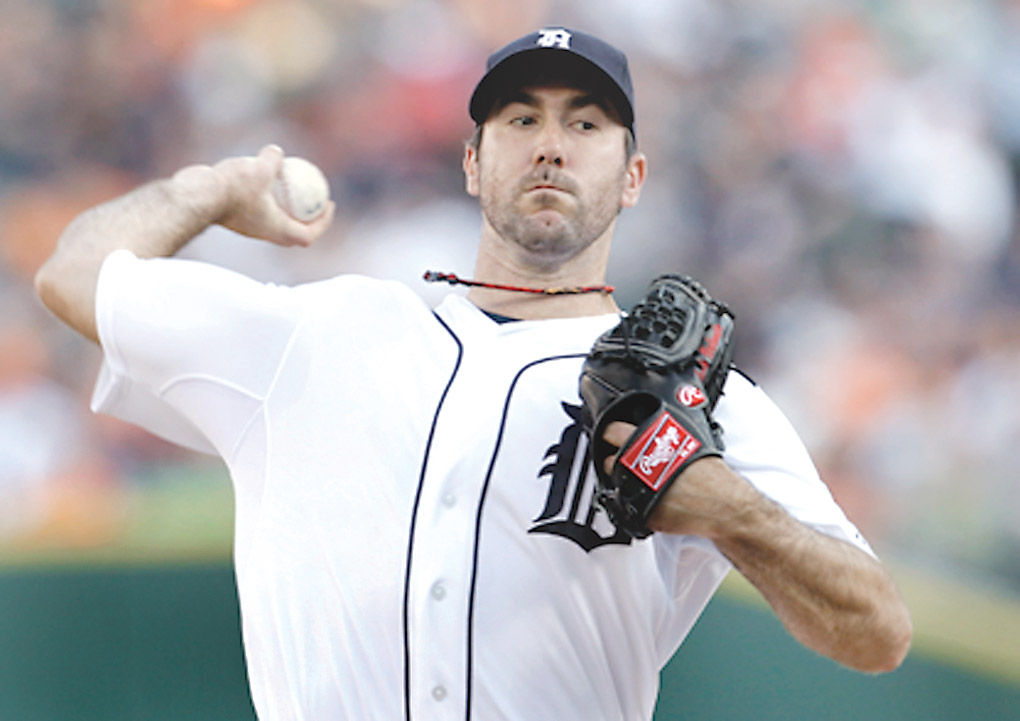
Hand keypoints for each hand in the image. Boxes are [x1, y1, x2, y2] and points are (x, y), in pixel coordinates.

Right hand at [175, 144, 335, 247]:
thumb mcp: (260, 168)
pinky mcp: (234, 218)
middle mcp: (264, 233)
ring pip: (273, 222)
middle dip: (308, 220)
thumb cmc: (232, 187)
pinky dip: (266, 199)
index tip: (329, 205)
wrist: (195, 195)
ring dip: (285, 209)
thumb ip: (272, 160)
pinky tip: (263, 177)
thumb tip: (277, 152)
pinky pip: (257, 211)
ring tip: (290, 186)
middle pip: (293, 234)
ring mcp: (248, 227)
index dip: (323, 223)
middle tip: (315, 200)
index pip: (308, 236)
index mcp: (277, 229)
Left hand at [599, 420, 735, 536]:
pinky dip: (637, 505)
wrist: (725, 506)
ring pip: (615, 485)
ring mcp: (638, 491)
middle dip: (613, 462)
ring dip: (623, 483)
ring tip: (642, 484)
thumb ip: (665, 435)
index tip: (611, 437)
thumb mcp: (691, 440)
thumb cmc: (714, 475)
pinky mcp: (642, 514)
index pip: (612, 431)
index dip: (610, 434)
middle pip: (608, 460)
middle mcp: (639, 465)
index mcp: (649, 442)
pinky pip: (630, 508)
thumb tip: (656, 431)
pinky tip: (653, 501)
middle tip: (625, 464)